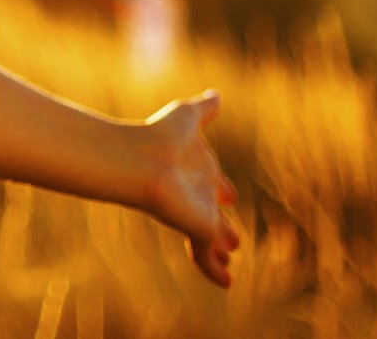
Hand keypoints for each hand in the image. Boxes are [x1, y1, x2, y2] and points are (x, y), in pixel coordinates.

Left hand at [141, 89, 240, 287]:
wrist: (143, 158)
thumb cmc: (162, 134)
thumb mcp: (187, 115)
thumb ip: (204, 109)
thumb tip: (217, 95)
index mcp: (197, 167)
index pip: (212, 182)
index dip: (221, 187)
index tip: (228, 194)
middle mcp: (197, 192)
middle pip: (212, 213)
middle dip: (223, 226)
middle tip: (233, 240)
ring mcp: (195, 213)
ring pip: (210, 237)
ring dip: (219, 250)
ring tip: (229, 262)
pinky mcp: (195, 229)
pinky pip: (207, 255)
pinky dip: (215, 269)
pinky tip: (226, 282)